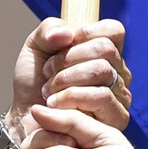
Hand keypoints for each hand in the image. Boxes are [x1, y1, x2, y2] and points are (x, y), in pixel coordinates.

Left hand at [10, 18, 131, 139]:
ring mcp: (121, 95)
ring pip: (102, 70)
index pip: (113, 30)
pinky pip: (101, 96)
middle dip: (68, 58)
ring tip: (48, 91)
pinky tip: (55, 104)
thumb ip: (49, 30)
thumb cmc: (35, 83)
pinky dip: (71, 96)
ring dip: (66, 79)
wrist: (26, 118)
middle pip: (104, 49)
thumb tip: (68, 34)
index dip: (86, 32)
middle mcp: (118, 72)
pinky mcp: (117, 117)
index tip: (62, 46)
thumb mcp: (35, 47)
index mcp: (105, 52)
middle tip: (48, 73)